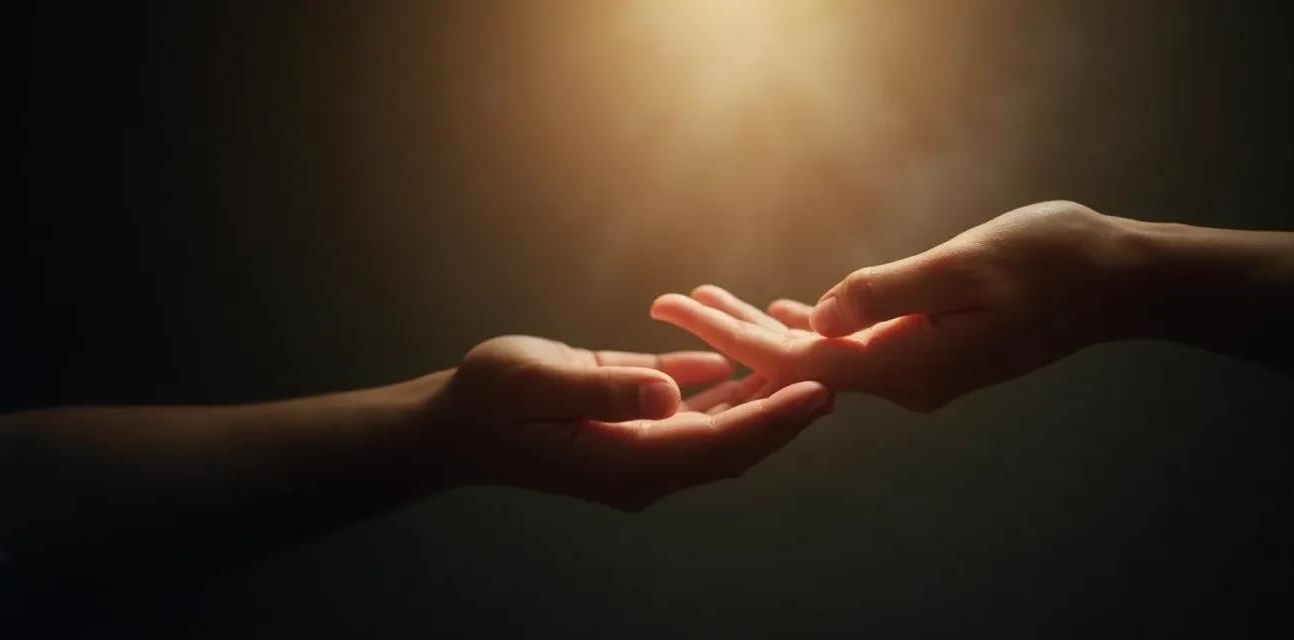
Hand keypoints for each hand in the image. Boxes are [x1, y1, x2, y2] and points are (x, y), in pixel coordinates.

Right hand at [420, 335, 832, 510]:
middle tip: (840, 377)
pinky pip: (691, 411)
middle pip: (734, 444)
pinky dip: (724, 389)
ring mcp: (640, 448)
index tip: (819, 393)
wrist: (453, 424)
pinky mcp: (632, 426)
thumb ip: (604, 390)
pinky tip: (752, 359)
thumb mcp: (537, 385)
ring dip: (763, 402)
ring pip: (719, 429)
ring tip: (812, 366)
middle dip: (787, 415)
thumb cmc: (488, 402)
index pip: (719, 443)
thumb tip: (669, 393)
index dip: (773, 419)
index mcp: (627, 461)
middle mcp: (643, 464)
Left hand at [650, 201, 1144, 410]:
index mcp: (910, 366)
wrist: (1118, 284)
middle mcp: (907, 380)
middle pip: (799, 363)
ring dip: (765, 330)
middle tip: (665, 304)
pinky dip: (815, 326)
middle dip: (730, 337)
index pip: (800, 360)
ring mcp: (919, 370)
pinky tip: (786, 312)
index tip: (678, 313)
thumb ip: (889, 291)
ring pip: (823, 353)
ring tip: (704, 304)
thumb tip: (819, 313)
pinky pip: (857, 345)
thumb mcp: (967, 267)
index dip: (733, 338)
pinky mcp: (931, 352)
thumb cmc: (1053, 264)